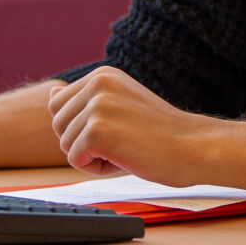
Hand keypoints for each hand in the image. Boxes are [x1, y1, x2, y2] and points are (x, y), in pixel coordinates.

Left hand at [48, 67, 216, 184]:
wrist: (193, 147)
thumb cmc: (160, 133)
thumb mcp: (121, 105)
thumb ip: (85, 100)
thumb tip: (51, 92)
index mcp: (103, 75)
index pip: (58, 105)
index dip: (82, 127)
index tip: (117, 127)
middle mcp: (97, 84)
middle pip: (57, 126)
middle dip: (83, 143)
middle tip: (123, 141)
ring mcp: (97, 106)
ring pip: (66, 145)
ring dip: (93, 157)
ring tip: (127, 148)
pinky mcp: (97, 132)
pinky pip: (75, 161)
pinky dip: (97, 169)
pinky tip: (125, 158)